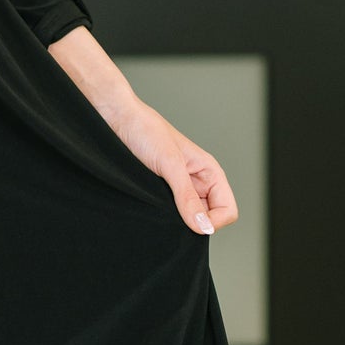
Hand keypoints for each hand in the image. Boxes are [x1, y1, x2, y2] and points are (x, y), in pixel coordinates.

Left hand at [107, 98, 238, 235]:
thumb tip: (203, 226)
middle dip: (195, 224)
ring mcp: (178, 189)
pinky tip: (151, 209)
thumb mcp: (170, 164)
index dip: (214, 222)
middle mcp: (197, 182)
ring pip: (189, 218)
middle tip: (173, 217)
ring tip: (159, 209)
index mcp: (209, 172)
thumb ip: (187, 196)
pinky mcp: (160, 192)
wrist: (117, 118)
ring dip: (178, 221)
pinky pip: (170, 213)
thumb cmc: (146, 131)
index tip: (192, 224)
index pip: (227, 210)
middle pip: (209, 218)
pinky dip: (164, 217)